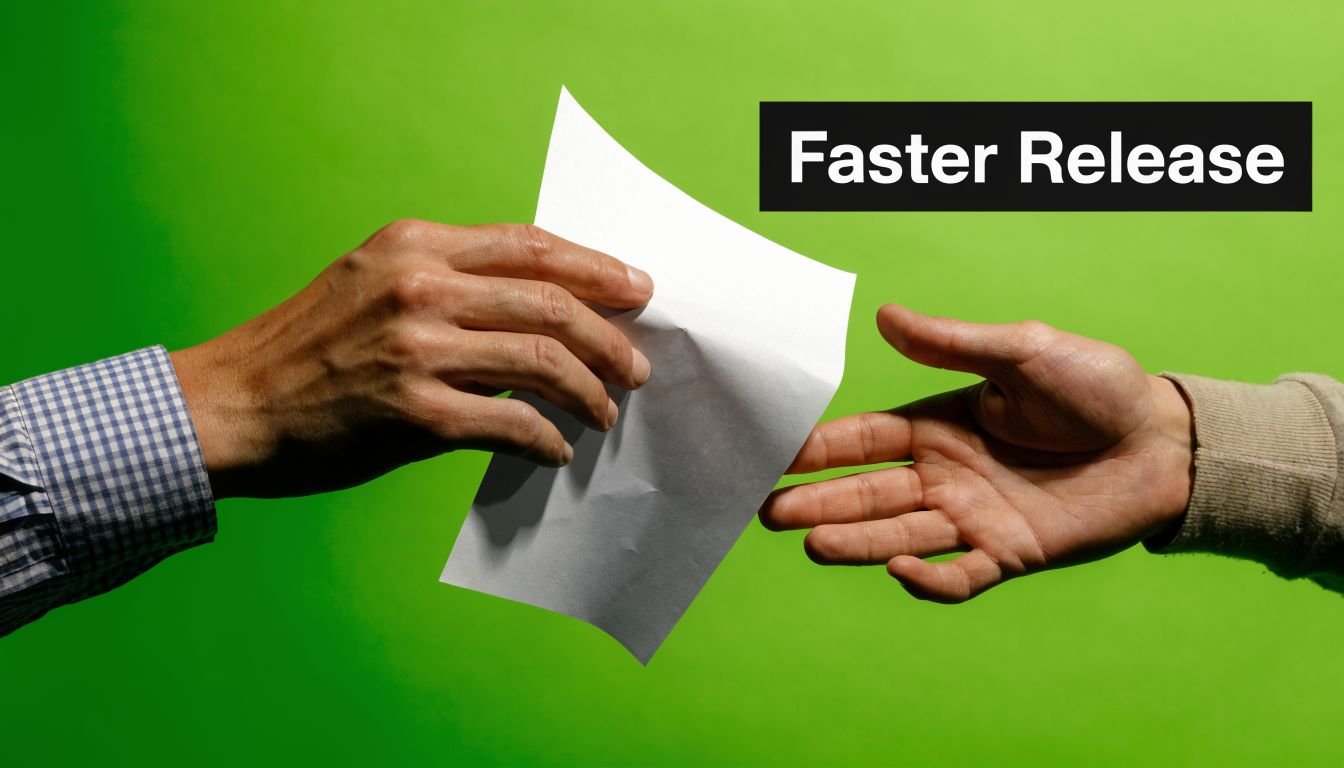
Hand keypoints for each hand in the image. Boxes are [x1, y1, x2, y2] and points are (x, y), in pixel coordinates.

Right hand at [170, 219, 653, 497]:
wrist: (230, 405)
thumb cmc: (303, 347)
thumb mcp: (370, 280)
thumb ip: (446, 280)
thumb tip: (534, 309)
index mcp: (414, 245)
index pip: (529, 246)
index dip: (595, 266)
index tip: (636, 288)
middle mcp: (420, 287)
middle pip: (550, 302)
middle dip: (609, 336)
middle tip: (637, 365)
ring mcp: (418, 350)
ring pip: (542, 361)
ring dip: (590, 391)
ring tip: (607, 410)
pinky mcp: (414, 413)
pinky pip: (512, 425)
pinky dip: (547, 439)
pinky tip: (557, 449)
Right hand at [759, 305, 1192, 602]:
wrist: (1165, 440)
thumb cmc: (1097, 385)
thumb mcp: (1021, 350)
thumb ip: (951, 344)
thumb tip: (885, 316)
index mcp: (940, 425)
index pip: (865, 440)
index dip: (821, 448)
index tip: (774, 453)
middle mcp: (947, 475)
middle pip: (869, 493)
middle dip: (819, 501)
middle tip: (768, 511)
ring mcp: (975, 518)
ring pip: (901, 534)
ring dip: (856, 541)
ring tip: (810, 542)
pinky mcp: (1010, 554)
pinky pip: (962, 575)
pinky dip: (929, 579)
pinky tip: (899, 570)